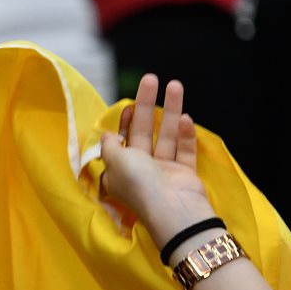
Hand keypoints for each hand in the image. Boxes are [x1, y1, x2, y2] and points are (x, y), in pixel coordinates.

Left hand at [100, 75, 215, 245]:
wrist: (174, 210)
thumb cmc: (140, 184)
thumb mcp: (115, 161)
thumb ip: (110, 146)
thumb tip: (104, 134)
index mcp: (119, 171)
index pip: (120, 141)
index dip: (123, 121)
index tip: (127, 104)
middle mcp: (140, 171)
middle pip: (143, 133)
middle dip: (147, 105)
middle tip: (151, 79)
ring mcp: (164, 173)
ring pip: (166, 137)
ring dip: (171, 111)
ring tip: (175, 85)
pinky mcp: (184, 174)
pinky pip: (184, 151)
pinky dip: (185, 135)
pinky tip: (186, 118)